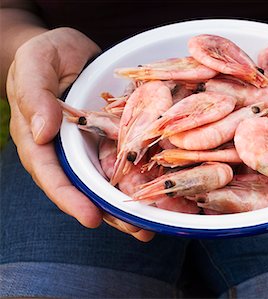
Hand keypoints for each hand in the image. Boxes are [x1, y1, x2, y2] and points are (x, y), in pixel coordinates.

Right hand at [6, 27, 153, 241]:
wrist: (70, 51)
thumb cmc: (45, 55)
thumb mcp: (34, 64)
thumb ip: (33, 95)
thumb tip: (41, 133)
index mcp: (40, 141)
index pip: (51, 175)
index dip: (69, 199)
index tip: (90, 217)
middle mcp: (66, 152)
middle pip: (84, 189)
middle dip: (109, 213)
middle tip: (137, 231)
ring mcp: (90, 148)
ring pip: (107, 182)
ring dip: (128, 205)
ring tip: (152, 224)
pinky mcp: (111, 140)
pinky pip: (124, 163)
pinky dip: (140, 178)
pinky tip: (159, 190)